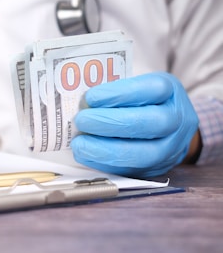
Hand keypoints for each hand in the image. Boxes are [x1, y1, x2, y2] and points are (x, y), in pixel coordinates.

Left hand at [71, 72, 198, 177]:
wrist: (170, 128)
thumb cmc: (144, 101)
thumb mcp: (136, 86)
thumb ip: (114, 92)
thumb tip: (83, 103)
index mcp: (171, 91)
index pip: (151, 90)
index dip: (118, 94)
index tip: (90, 97)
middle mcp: (178, 120)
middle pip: (149, 123)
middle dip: (110, 123)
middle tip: (82, 120)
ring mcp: (171, 148)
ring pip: (144, 153)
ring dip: (105, 149)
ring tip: (79, 143)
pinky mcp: (158, 169)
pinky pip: (132, 170)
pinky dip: (105, 164)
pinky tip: (86, 155)